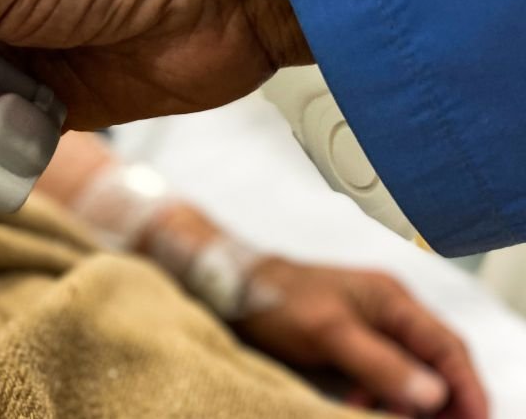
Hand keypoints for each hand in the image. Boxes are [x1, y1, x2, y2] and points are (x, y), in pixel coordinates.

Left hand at [236, 259, 486, 417]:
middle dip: (442, 400)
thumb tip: (434, 393)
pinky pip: (375, 379)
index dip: (467, 387)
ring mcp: (364, 330)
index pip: (448, 347)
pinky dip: (378, 399)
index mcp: (391, 301)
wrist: (227, 288)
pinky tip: (360, 410)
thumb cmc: (274, 299)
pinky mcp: (343, 347)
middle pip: (433, 363)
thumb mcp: (329, 332)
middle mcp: (385, 314)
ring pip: (405, 374)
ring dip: (408, 403)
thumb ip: (380, 361)